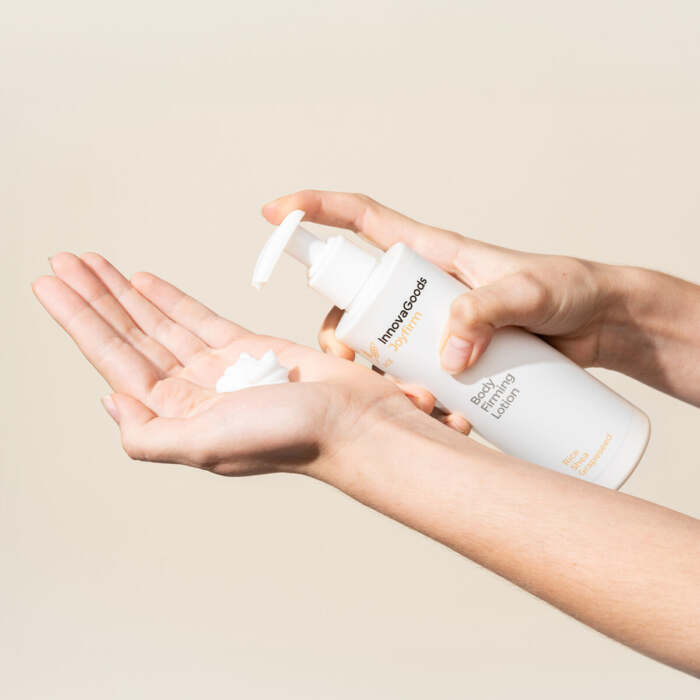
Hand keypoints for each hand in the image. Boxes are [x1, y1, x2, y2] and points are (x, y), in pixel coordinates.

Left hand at [32, 253, 418, 476]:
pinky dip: (171, 299)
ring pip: (160, 323)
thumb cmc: (290, 437)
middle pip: (131, 337)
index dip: (81, 322)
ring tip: (91, 264)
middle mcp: (192, 393)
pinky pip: (199, 318)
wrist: (353, 422)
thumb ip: (149, 436)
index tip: (51, 286)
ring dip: (124, 294)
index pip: (115, 361)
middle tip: (62, 262)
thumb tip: (110, 402)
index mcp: (176, 416)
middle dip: (94, 299)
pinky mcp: (249, 348)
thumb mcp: (206, 445)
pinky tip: (144, 283)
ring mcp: (219, 368)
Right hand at [263, 191, 615, 424]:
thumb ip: (487, 312)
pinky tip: (437, 417)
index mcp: (431, 253)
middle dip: (339, 332)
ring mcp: (434, 323)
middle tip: (352, 366)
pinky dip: (412, 397)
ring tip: (413, 402)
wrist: (601, 324)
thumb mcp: (530, 293)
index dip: (314, 210)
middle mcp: (422, 288)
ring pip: (379, 345)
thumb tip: (446, 357)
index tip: (274, 213)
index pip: (361, 219)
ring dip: (377, 376)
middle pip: (356, 301)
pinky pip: (413, 374)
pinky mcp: (450, 355)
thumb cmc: (568, 289)